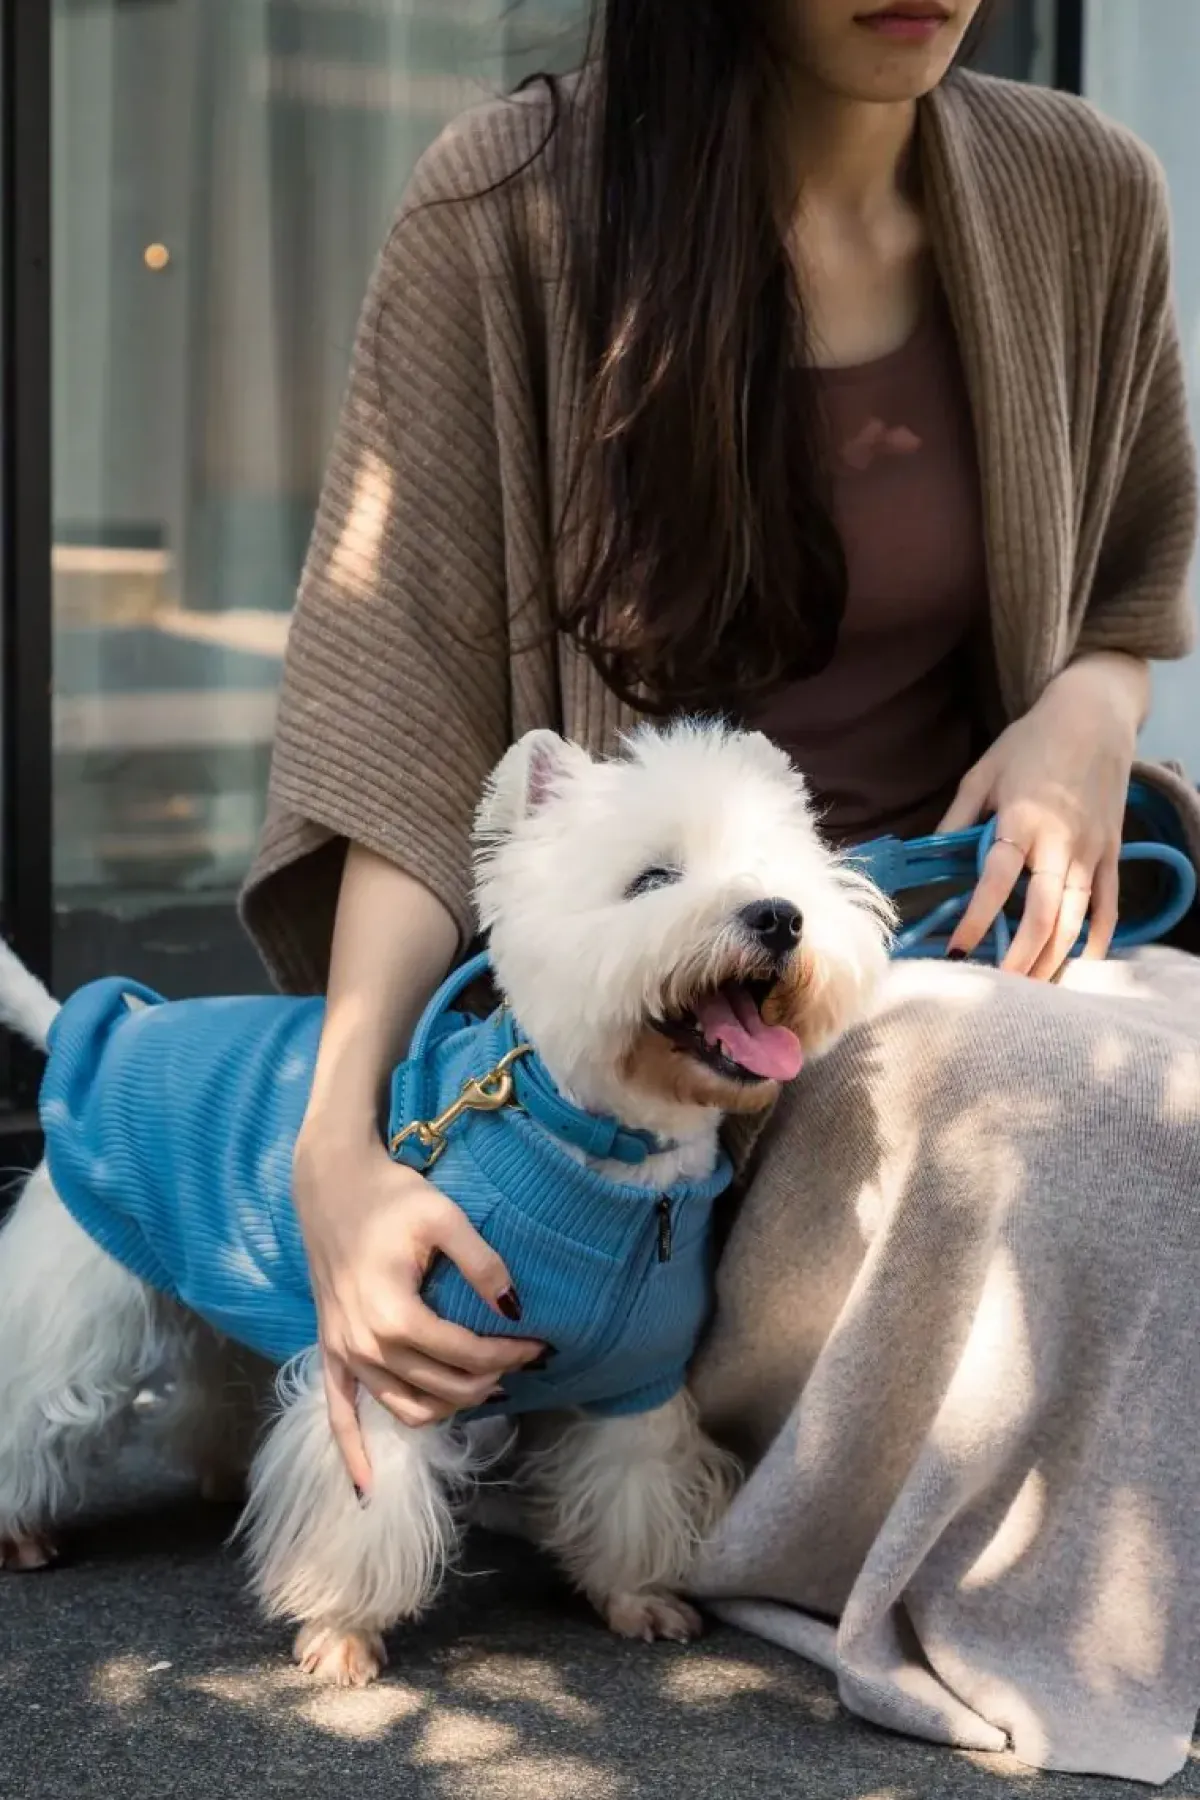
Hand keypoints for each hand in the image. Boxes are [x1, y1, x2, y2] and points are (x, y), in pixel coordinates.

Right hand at [292, 1121, 544, 1492]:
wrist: (331, 1184)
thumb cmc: (390, 1196)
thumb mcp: (445, 1217)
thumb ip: (483, 1264)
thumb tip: (514, 1309)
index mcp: (395, 1316)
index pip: (466, 1356)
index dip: (509, 1355)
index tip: (539, 1343)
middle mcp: (366, 1346)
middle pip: (442, 1387)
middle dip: (490, 1380)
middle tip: (521, 1358)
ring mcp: (344, 1354)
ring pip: (406, 1408)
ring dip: (450, 1406)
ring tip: (484, 1384)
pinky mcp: (330, 1352)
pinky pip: (339, 1415)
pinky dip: (354, 1454)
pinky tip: (367, 1490)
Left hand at [939, 653, 1147, 978]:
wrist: (1094, 715)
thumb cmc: (1031, 742)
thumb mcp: (983, 774)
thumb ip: (957, 819)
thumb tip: (928, 853)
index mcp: (1022, 822)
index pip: (997, 881)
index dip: (978, 920)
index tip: (960, 952)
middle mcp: (1060, 842)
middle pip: (1044, 913)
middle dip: (1022, 956)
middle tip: (1001, 987)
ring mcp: (1091, 850)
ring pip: (1077, 917)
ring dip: (1055, 956)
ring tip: (1032, 986)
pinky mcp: (1111, 851)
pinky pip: (1108, 903)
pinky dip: (1098, 936)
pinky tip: (1080, 962)